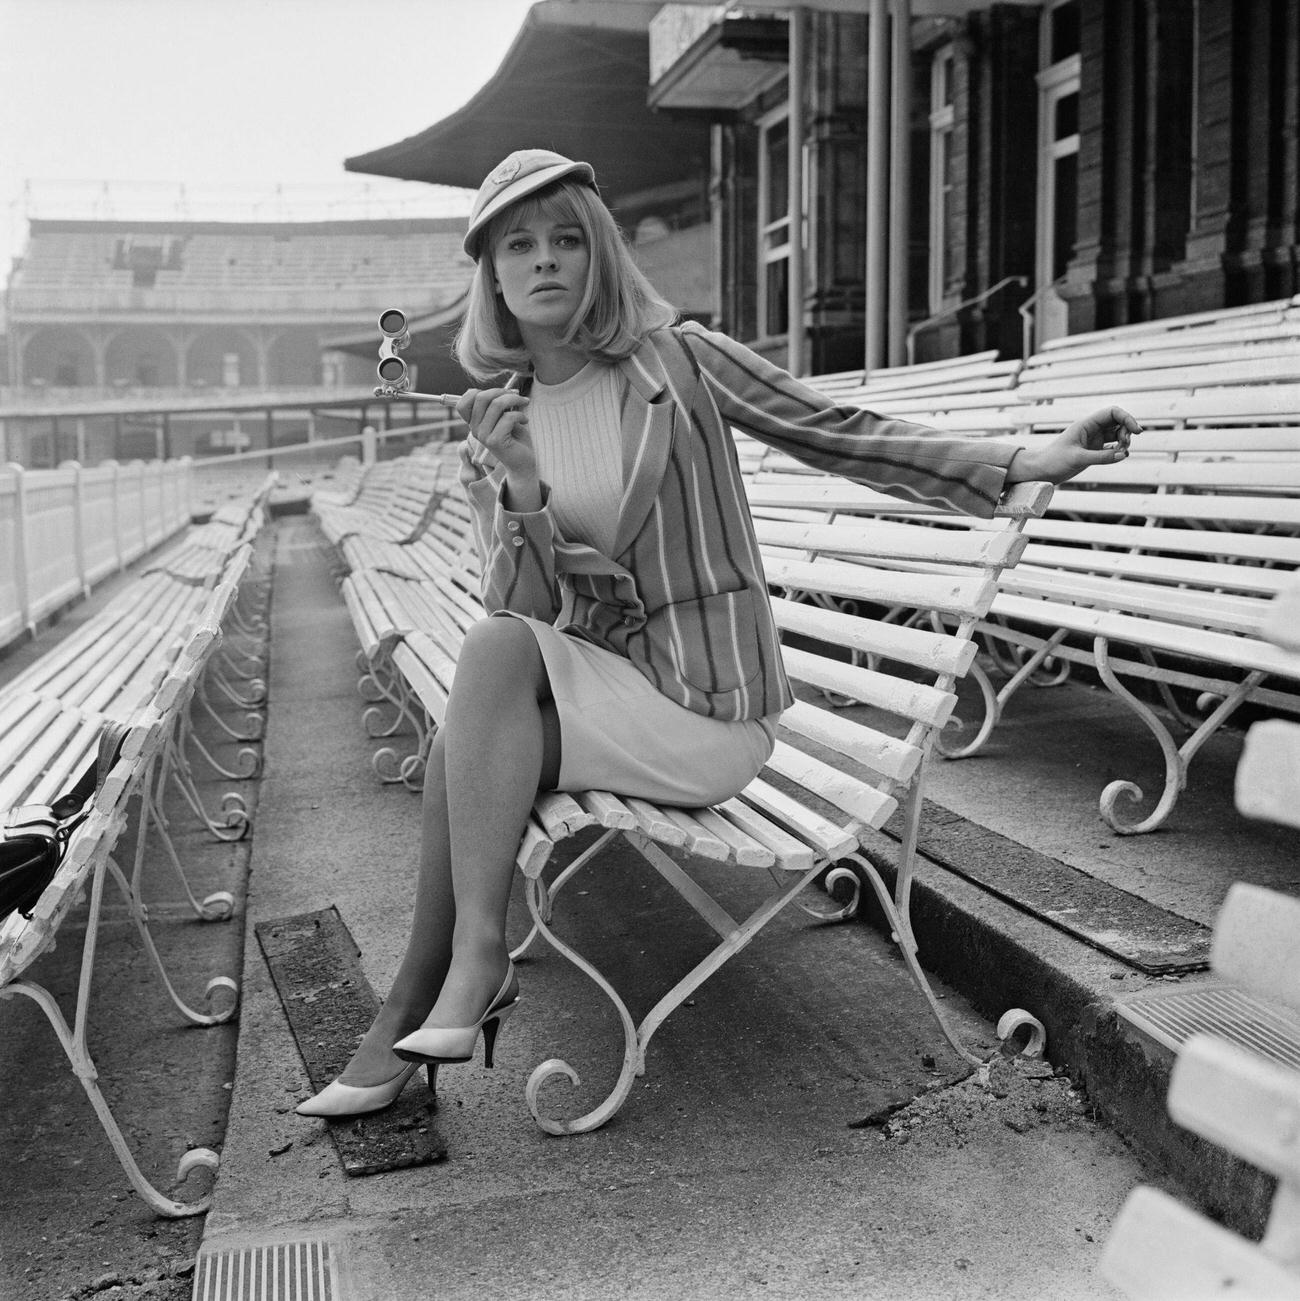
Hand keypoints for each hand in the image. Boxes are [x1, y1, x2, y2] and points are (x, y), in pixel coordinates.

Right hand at [457, 386, 535, 480]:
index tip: (498, 394)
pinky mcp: (495, 441)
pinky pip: (508, 417)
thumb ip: (497, 405)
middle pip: (481, 397)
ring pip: (496, 405)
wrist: (523, 463)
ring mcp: (483, 436)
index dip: (478, 392)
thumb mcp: (503, 417)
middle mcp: (474, 429)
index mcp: (474, 423)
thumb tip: (502, 390)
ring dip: (515, 399)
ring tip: (524, 403)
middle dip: (502, 391)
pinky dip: (520, 415)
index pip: (463, 402)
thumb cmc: (515, 438)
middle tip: (518, 396)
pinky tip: (525, 421)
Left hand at [1005, 406, 1142, 484]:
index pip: (1112, 412)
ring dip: (1124, 441)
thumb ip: (1101, 457)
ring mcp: (1093, 440)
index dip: (1127, 418)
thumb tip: (1123, 455)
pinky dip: (1118, 450)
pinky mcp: (1094, 451)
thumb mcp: (1077, 459)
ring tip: (1121, 452)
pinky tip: (1120, 456)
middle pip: (1118, 422)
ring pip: (1116, 434)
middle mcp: (1091, 429)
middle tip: (1124, 445)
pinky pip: (1112, 446)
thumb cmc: (1054, 461)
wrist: (1041, 471)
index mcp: (1086, 424)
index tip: (1137, 431)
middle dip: (1126, 431)